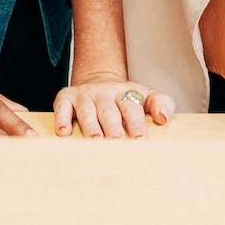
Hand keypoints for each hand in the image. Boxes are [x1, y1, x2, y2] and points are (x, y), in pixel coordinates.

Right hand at [52, 72, 174, 138]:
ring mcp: (85, 94)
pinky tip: (63, 132)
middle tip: (117, 142)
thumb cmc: (125, 99)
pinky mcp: (66, 97)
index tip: (139, 138)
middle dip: (113, 127)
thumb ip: (161, 103)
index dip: (135, 123)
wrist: (98, 82)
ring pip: (87, 111)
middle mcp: (104, 92)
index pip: (132, 108)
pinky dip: (61, 118)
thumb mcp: (146, 96)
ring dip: (90, 126)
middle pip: (109, 111)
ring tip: (95, 140)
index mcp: (126, 93)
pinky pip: (62, 107)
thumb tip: (163, 118)